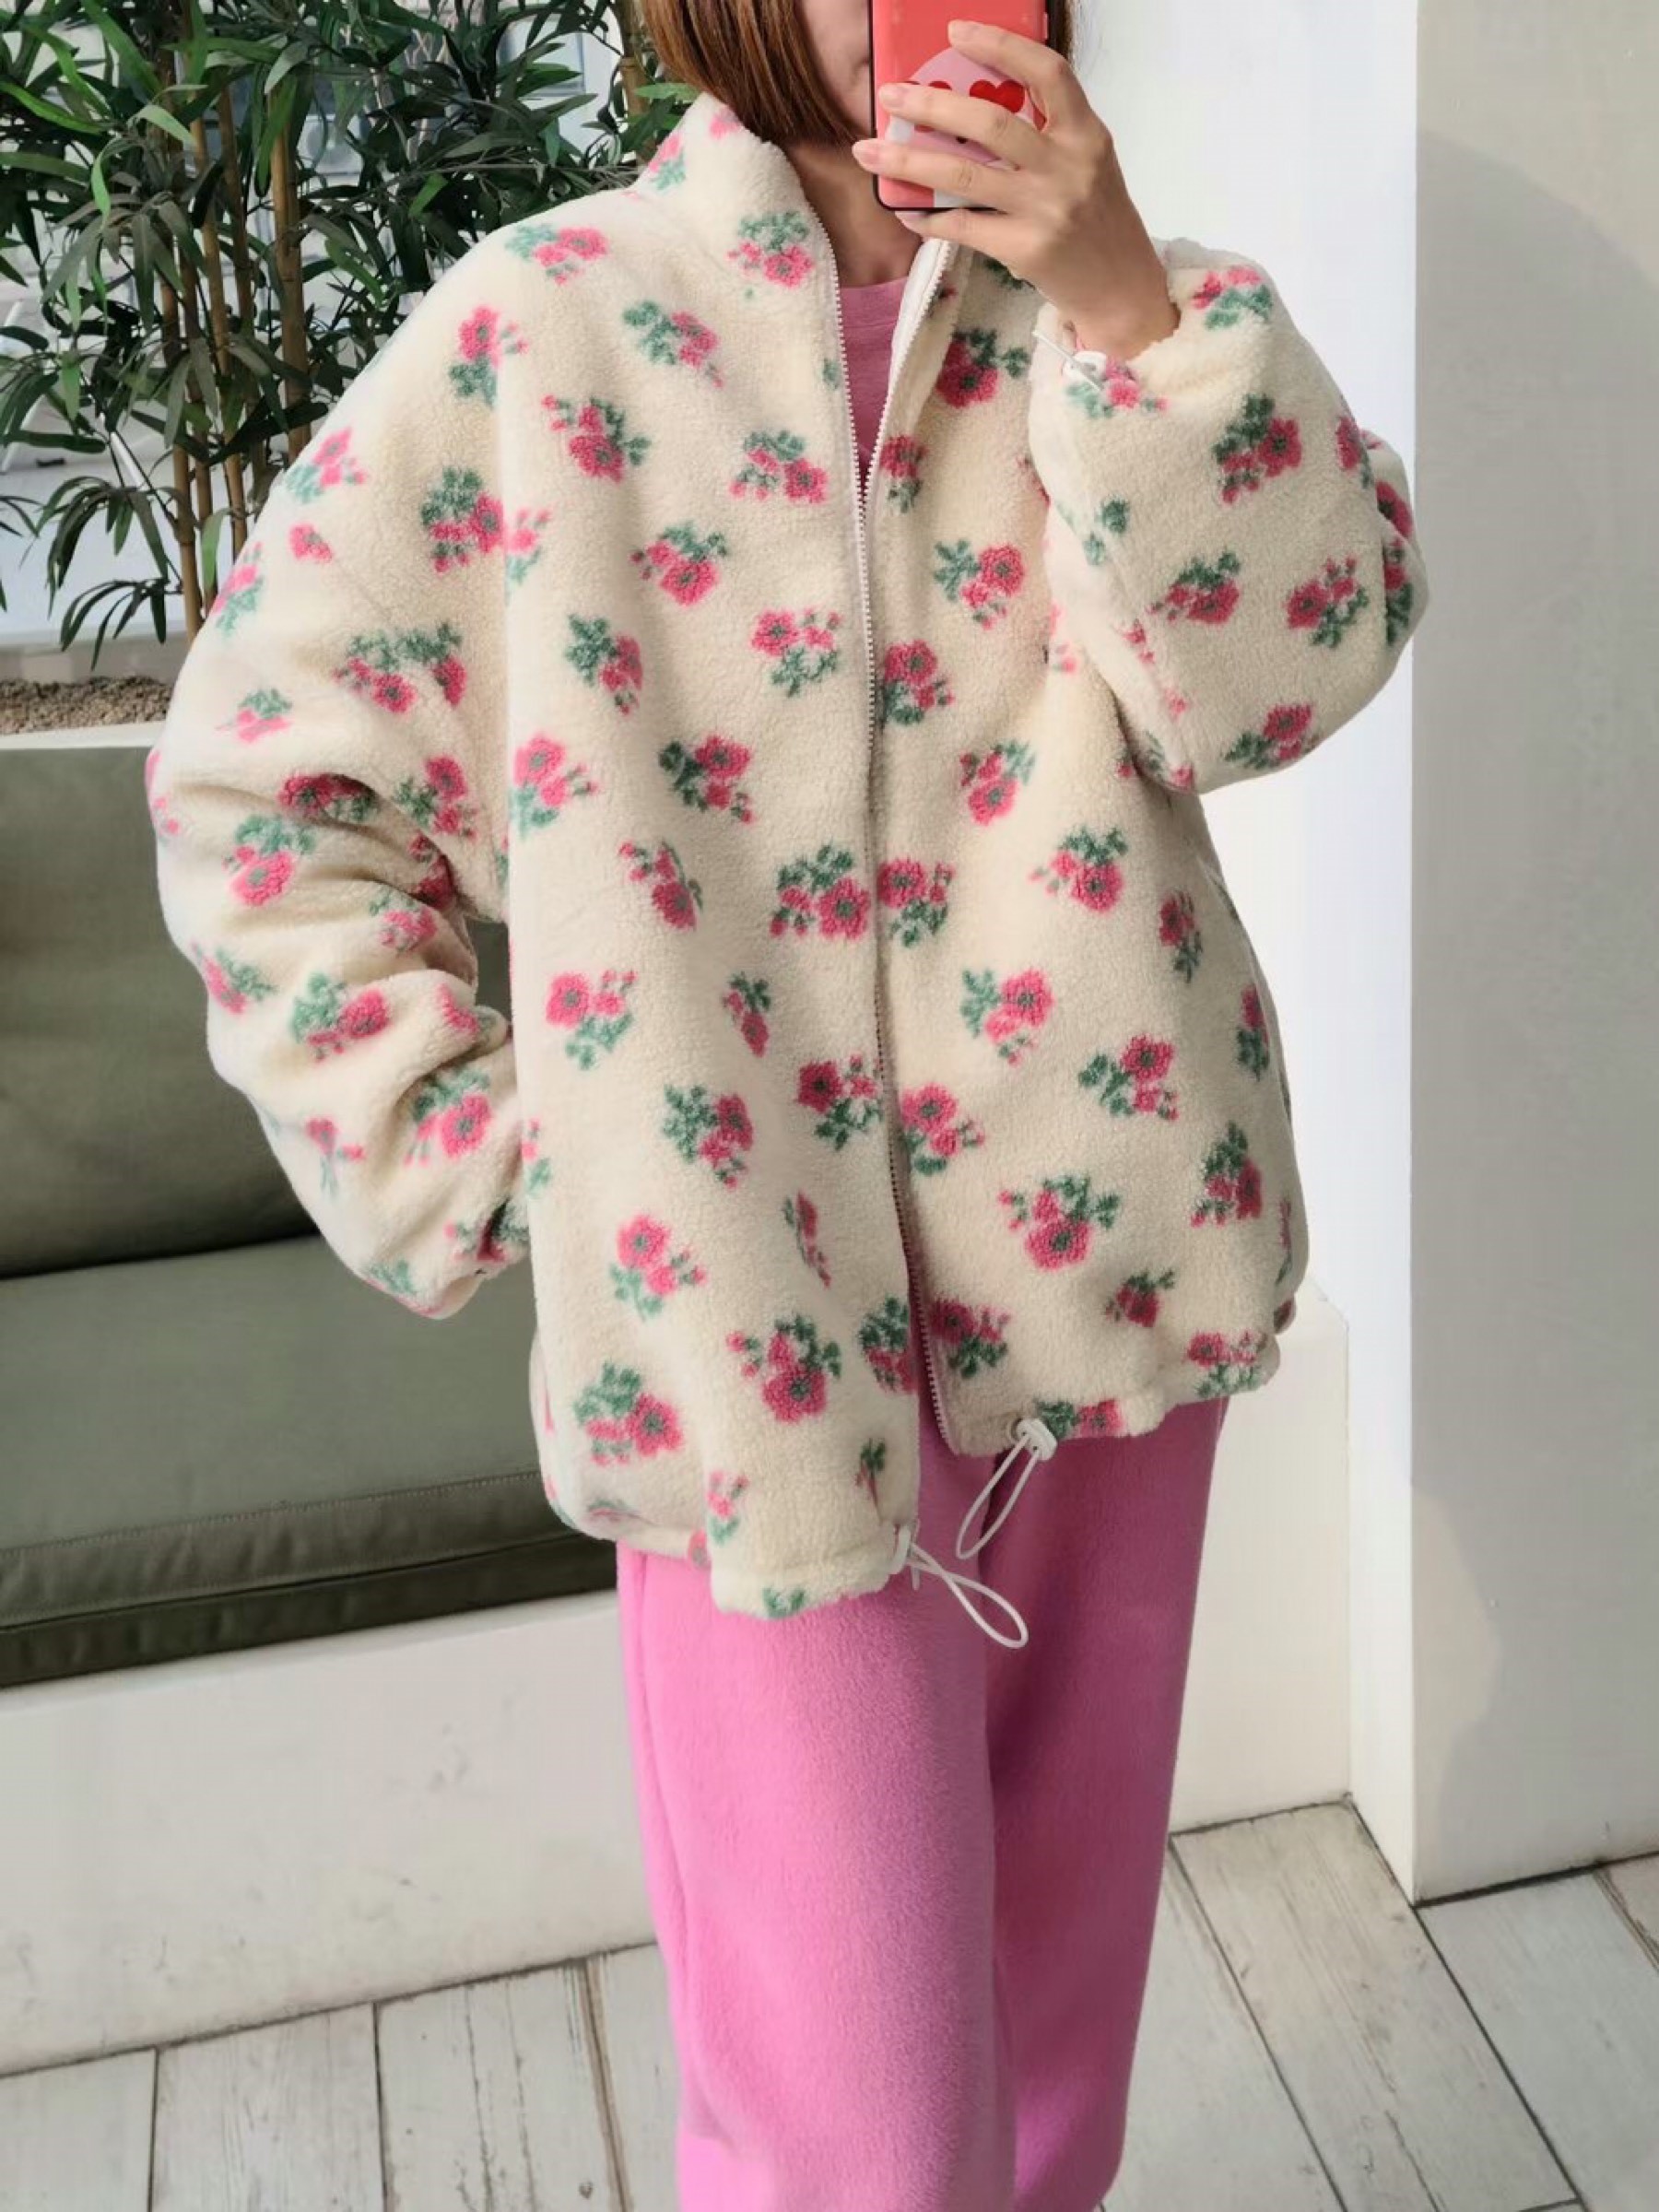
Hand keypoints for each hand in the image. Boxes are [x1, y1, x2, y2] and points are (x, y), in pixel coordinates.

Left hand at [850, 18, 1177, 360]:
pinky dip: (927, 219)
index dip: (1000, 46)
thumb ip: (1044, 132)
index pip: (1046, 73)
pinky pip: (964, 227)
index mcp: (1086, 134)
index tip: (956, 32)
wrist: (1119, 287)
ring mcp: (1046, 210)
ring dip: (909, 162)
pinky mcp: (1026, 250)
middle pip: (991, 125)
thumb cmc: (1096, 218)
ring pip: (965, 177)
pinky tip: (904, 210)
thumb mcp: (1085, 162)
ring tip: (870, 152)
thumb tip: (967, 107)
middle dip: (932, 106)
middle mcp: (1068, 167)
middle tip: (891, 96)